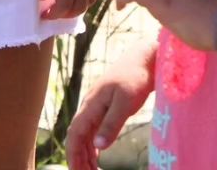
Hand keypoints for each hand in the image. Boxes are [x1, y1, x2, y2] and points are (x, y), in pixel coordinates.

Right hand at [66, 41, 155, 169]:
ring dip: (84, 154)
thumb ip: (111, 124)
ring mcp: (96, 107)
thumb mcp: (125, 103)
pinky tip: (96, 157)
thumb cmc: (135, 78)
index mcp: (91, 105)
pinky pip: (93, 131)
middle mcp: (90, 107)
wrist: (142, 60)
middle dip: (77, 157)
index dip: (73, 153)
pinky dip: (92, 146)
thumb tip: (98, 147)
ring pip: (84, 135)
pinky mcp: (105, 108)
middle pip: (77, 136)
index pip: (75, 134)